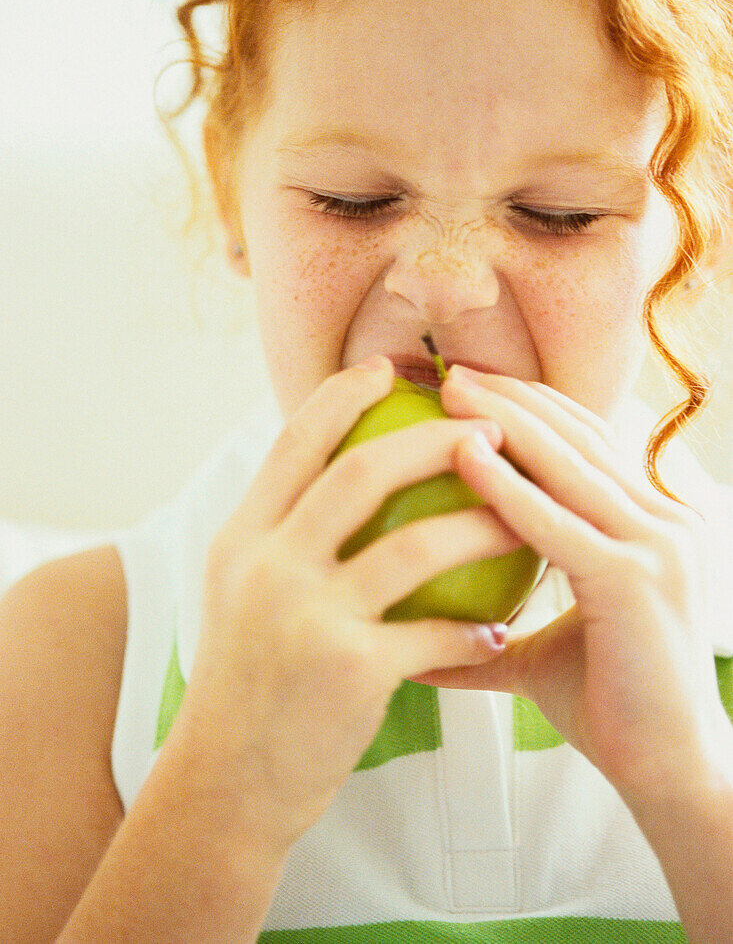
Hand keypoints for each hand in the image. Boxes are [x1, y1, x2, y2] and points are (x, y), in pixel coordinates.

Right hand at [177, 358, 511, 851]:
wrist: (227, 785)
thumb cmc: (246, 684)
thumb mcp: (239, 594)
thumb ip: (279, 534)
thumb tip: (328, 473)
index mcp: (242, 538)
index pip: (295, 443)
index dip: (343, 396)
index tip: (389, 370)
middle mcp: (269, 565)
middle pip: (361, 474)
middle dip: (434, 441)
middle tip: (490, 431)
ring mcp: (308, 616)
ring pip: (415, 545)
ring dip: (482, 525)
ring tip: (526, 519)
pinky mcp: (351, 669)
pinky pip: (435, 633)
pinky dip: (474, 629)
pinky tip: (501, 630)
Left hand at [406, 367, 731, 806]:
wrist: (672, 774)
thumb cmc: (610, 708)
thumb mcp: (540, 653)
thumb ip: (486, 634)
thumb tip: (417, 638)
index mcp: (650, 525)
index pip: (587, 445)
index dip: (531, 408)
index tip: (471, 388)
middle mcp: (664, 520)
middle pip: (578, 437)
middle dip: (512, 397)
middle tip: (450, 370)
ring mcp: (658, 545)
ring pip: (569, 465)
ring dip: (505, 420)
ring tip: (450, 390)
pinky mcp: (639, 578)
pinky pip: (558, 522)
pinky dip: (508, 486)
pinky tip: (463, 454)